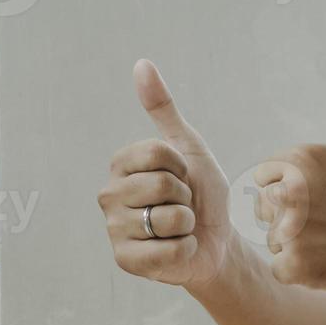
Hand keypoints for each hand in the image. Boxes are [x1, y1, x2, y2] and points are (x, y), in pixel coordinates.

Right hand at [98, 60, 234, 289]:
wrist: (216, 239)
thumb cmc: (201, 192)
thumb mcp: (189, 146)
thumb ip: (163, 108)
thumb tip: (142, 63)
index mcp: (120, 164)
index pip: (157, 153)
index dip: (181, 166)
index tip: (182, 175)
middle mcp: (109, 195)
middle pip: (162, 185)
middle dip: (185, 196)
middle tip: (181, 204)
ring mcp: (114, 230)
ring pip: (167, 219)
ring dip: (186, 224)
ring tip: (178, 228)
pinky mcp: (125, 261)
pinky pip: (168, 251)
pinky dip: (184, 250)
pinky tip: (175, 250)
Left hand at [254, 51, 325, 299]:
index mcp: (300, 159)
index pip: (267, 176)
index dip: (292, 187)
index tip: (324, 196)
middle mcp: (289, 192)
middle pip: (265, 206)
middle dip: (290, 214)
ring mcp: (291, 231)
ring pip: (272, 237)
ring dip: (295, 242)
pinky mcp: (296, 267)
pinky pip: (280, 266)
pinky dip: (301, 269)